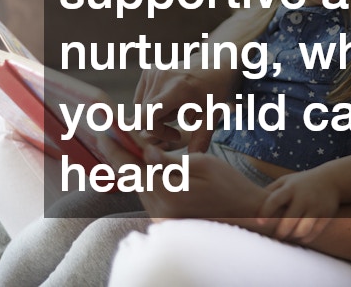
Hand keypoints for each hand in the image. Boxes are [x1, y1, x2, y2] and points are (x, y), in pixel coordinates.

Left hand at [97, 134, 268, 220]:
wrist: (247, 213)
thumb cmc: (229, 185)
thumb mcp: (202, 164)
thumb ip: (169, 160)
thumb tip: (145, 151)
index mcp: (168, 193)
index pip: (133, 168)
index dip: (116, 149)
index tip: (103, 132)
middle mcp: (160, 210)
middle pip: (131, 178)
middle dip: (120, 154)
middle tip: (109, 133)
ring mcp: (162, 217)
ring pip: (138, 186)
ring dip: (131, 165)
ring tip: (124, 144)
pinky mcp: (167, 218)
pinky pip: (149, 194)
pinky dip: (143, 177)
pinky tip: (142, 163)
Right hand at [133, 58, 238, 152]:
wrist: (215, 65)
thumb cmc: (215, 92)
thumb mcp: (211, 117)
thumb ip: (200, 140)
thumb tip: (191, 162)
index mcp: (178, 89)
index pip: (146, 117)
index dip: (155, 132)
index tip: (176, 135)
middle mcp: (161, 77)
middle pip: (144, 117)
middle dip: (159, 129)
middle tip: (178, 129)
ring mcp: (153, 72)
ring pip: (141, 110)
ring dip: (156, 118)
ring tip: (177, 113)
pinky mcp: (148, 71)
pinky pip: (140, 100)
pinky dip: (152, 107)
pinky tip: (169, 104)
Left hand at [257, 171, 339, 242]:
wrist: (332, 179)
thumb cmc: (302, 182)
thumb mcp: (286, 180)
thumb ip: (270, 191)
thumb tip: (250, 204)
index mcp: (291, 187)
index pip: (275, 200)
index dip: (265, 212)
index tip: (258, 223)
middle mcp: (303, 196)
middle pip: (289, 219)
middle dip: (280, 232)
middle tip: (275, 236)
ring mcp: (316, 206)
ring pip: (302, 229)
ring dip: (293, 237)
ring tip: (287, 237)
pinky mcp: (326, 214)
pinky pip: (314, 232)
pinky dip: (305, 238)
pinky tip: (299, 238)